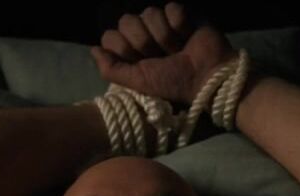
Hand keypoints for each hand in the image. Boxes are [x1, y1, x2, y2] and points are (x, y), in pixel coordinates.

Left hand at [90, 2, 237, 105]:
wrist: (205, 78)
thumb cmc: (173, 83)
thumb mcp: (138, 82)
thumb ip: (111, 70)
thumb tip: (93, 49)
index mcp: (131, 50)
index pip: (110, 36)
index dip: (124, 49)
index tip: (140, 62)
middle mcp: (143, 34)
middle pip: (127, 21)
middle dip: (145, 43)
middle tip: (162, 56)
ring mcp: (161, 22)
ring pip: (149, 13)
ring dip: (164, 37)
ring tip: (177, 49)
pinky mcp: (181, 13)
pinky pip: (170, 8)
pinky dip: (180, 26)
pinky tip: (188, 36)